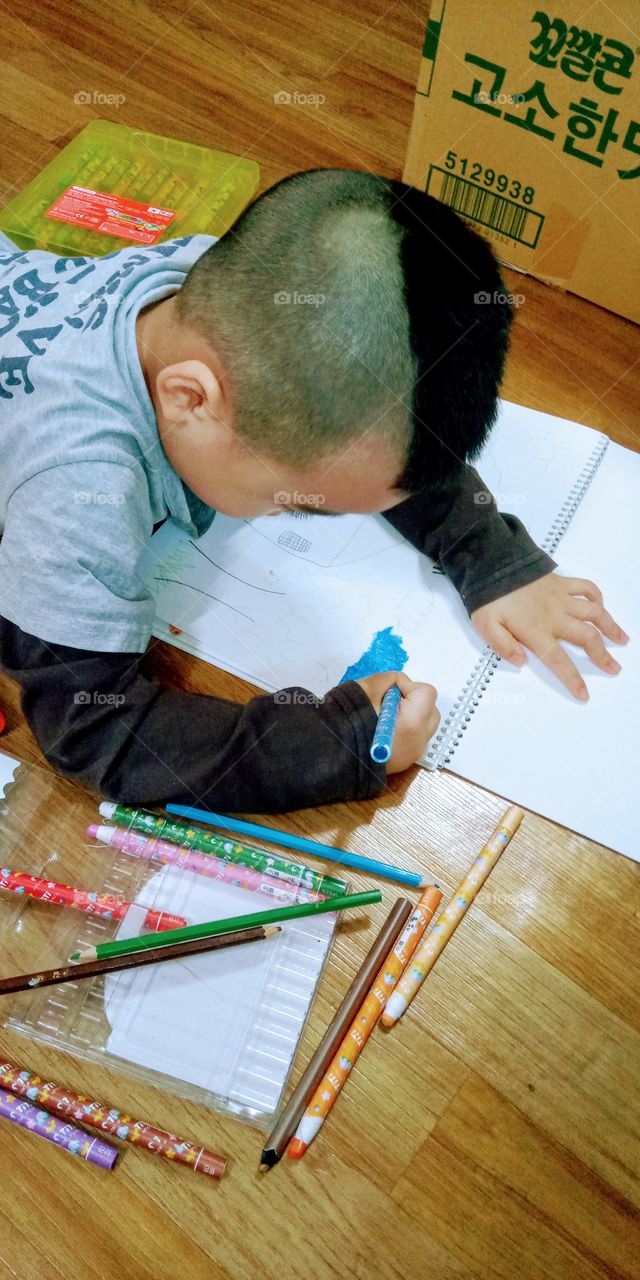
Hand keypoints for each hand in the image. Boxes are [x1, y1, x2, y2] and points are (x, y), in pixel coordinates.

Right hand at [355, 670, 439, 771]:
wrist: (336, 759)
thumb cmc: (349, 724)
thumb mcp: (365, 690)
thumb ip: (386, 680)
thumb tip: (395, 683)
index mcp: (413, 722)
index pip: (426, 692)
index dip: (408, 685)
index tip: (389, 690)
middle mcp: (419, 740)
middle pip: (431, 710)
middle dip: (415, 700)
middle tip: (390, 701)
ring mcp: (414, 753)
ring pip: (425, 726)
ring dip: (412, 715)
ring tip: (387, 716)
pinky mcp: (406, 761)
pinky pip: (415, 739)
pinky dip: (406, 730)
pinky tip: (386, 730)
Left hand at [471, 573, 628, 700]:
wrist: (491, 562)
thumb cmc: (486, 596)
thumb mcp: (486, 626)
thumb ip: (503, 646)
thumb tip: (521, 662)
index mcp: (536, 631)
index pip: (559, 660)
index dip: (572, 679)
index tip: (584, 694)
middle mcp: (554, 615)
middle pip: (587, 637)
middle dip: (602, 656)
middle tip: (614, 668)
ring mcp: (560, 597)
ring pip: (593, 612)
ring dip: (610, 626)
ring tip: (622, 639)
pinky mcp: (560, 582)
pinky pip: (585, 587)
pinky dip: (597, 596)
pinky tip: (601, 605)